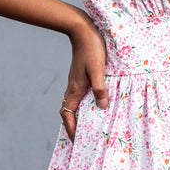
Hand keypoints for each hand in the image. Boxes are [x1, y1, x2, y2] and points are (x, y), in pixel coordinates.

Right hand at [60, 16, 107, 142]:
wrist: (82, 29)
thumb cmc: (91, 48)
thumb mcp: (98, 69)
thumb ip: (100, 89)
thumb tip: (102, 107)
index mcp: (75, 88)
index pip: (67, 114)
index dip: (71, 129)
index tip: (77, 140)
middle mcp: (73, 87)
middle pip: (68, 111)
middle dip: (73, 126)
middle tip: (82, 137)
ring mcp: (76, 81)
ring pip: (74, 103)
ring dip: (78, 115)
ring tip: (89, 125)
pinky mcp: (81, 75)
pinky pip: (79, 95)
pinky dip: (83, 104)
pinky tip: (95, 104)